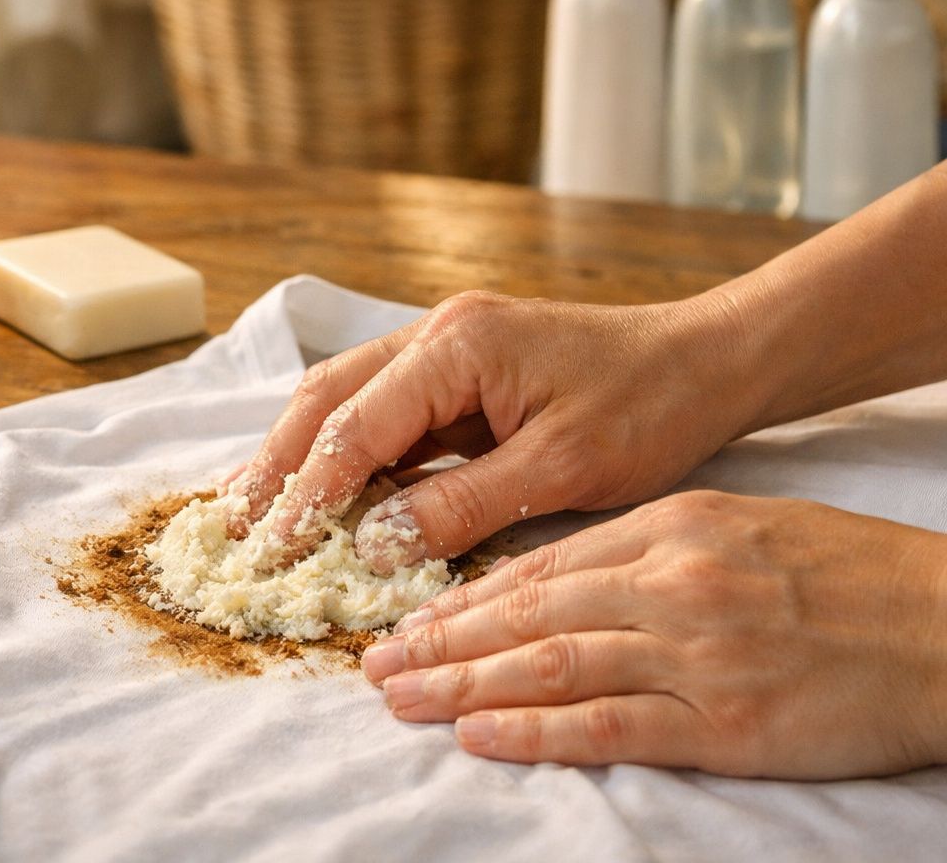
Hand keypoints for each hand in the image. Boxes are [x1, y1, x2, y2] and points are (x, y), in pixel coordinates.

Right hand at [228, 290, 759, 569]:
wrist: (706, 362)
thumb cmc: (649, 408)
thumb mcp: (562, 469)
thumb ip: (461, 505)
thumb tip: (373, 545)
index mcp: (457, 347)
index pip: (355, 425)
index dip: (307, 491)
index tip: (270, 548)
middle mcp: (436, 335)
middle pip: (327, 397)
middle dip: (275, 462)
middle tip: (233, 525)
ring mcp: (443, 348)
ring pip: (344, 400)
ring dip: (300, 455)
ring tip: (253, 509)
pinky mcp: (457, 372)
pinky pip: (383, 414)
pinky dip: (346, 455)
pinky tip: (322, 491)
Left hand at [360, 491, 946, 778]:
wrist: (944, 624)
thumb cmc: (844, 573)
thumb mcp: (735, 529)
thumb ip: (646, 549)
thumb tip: (558, 579)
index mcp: (669, 529)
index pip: (539, 566)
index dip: (464, 598)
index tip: (410, 619)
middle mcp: (669, 584)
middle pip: (526, 613)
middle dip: (441, 641)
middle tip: (374, 664)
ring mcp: (694, 654)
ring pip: (550, 666)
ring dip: (464, 684)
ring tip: (401, 699)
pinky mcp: (724, 724)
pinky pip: (610, 727)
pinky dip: (536, 730)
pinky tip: (481, 735)